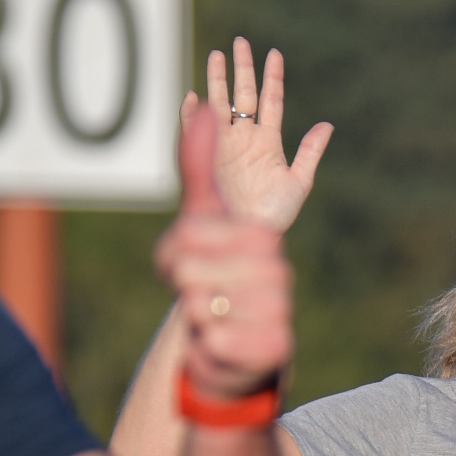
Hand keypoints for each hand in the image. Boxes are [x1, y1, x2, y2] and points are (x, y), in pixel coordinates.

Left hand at [154, 103, 293, 398]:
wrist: (232, 351)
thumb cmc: (212, 279)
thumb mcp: (199, 219)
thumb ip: (197, 162)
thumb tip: (200, 104)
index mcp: (262, 235)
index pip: (190, 235)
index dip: (175, 254)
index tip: (190, 267)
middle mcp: (278, 270)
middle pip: (189, 270)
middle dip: (182, 286)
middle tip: (201, 296)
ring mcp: (280, 309)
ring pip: (199, 306)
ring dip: (195, 317)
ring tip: (213, 319)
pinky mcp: (276, 348)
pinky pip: (216, 340)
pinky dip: (209, 346)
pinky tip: (223, 344)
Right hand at [180, 36, 332, 233]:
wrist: (250, 234)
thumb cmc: (275, 214)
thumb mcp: (299, 182)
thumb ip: (310, 152)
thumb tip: (327, 125)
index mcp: (268, 142)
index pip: (270, 102)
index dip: (272, 78)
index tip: (274, 53)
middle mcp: (245, 138)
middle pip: (243, 95)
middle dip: (242, 69)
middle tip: (240, 43)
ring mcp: (224, 145)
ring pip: (219, 105)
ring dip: (217, 81)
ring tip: (217, 55)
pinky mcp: (206, 157)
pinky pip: (194, 132)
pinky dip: (192, 115)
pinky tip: (193, 97)